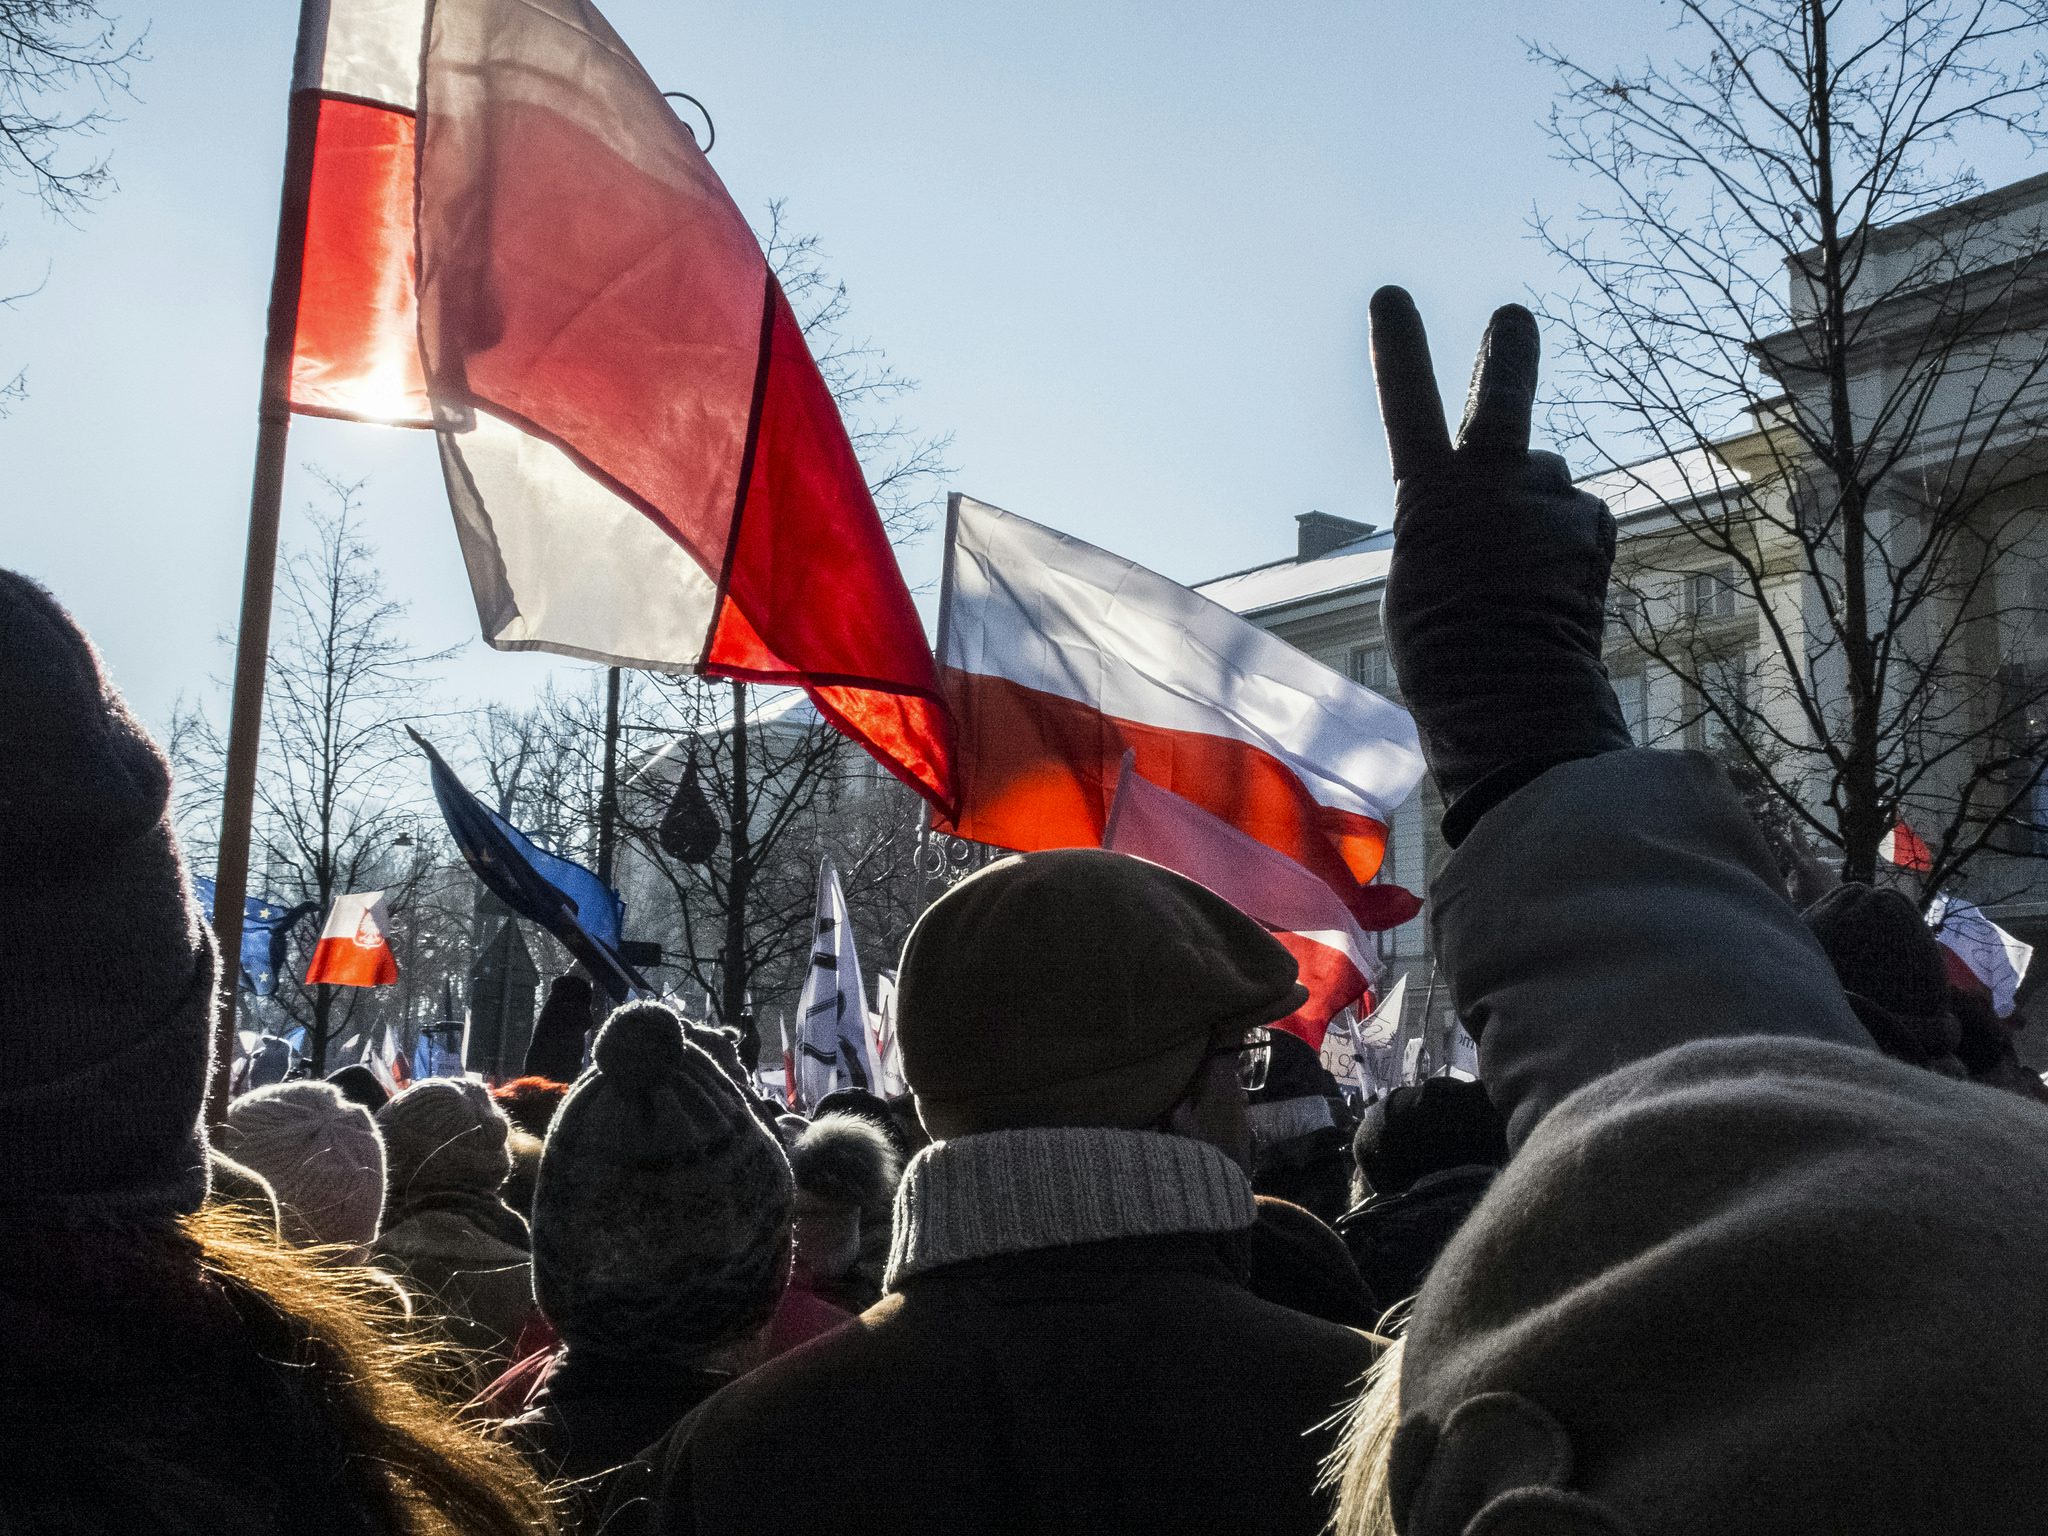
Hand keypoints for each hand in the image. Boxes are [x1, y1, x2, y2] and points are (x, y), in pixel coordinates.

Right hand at [1369, 287, 1630, 844]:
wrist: (1511, 695)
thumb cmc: (1443, 654)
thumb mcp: (1419, 581)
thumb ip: (1451, 526)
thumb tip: (1500, 509)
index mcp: (1428, 499)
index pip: (1409, 406)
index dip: (1402, 349)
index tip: (1392, 296)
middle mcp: (1492, 483)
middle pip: (1501, 398)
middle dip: (1506, 355)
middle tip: (1512, 318)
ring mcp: (1547, 499)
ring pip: (1543, 486)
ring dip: (1536, 515)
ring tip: (1520, 583)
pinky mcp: (1592, 524)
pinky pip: (1576, 523)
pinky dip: (1567, 549)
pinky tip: (1555, 596)